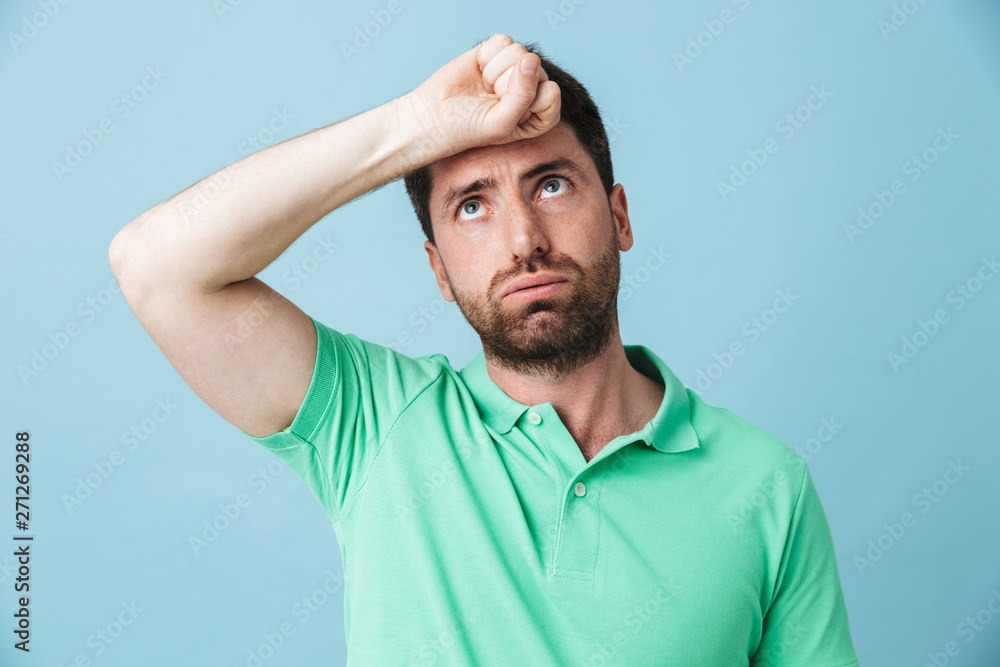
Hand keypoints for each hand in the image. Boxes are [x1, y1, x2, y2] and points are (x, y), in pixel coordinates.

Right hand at [405, 33, 561, 158]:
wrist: (434, 115)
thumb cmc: (469, 127)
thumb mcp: (501, 122)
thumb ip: (523, 96)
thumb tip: (531, 58)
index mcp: (540, 113)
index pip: (551, 93)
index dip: (526, 99)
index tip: (504, 112)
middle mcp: (532, 88)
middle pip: (535, 68)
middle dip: (506, 85)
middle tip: (489, 100)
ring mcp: (514, 68)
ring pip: (519, 52)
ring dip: (495, 72)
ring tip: (484, 87)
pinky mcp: (497, 51)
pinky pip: (503, 41)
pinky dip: (487, 56)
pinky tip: (479, 71)